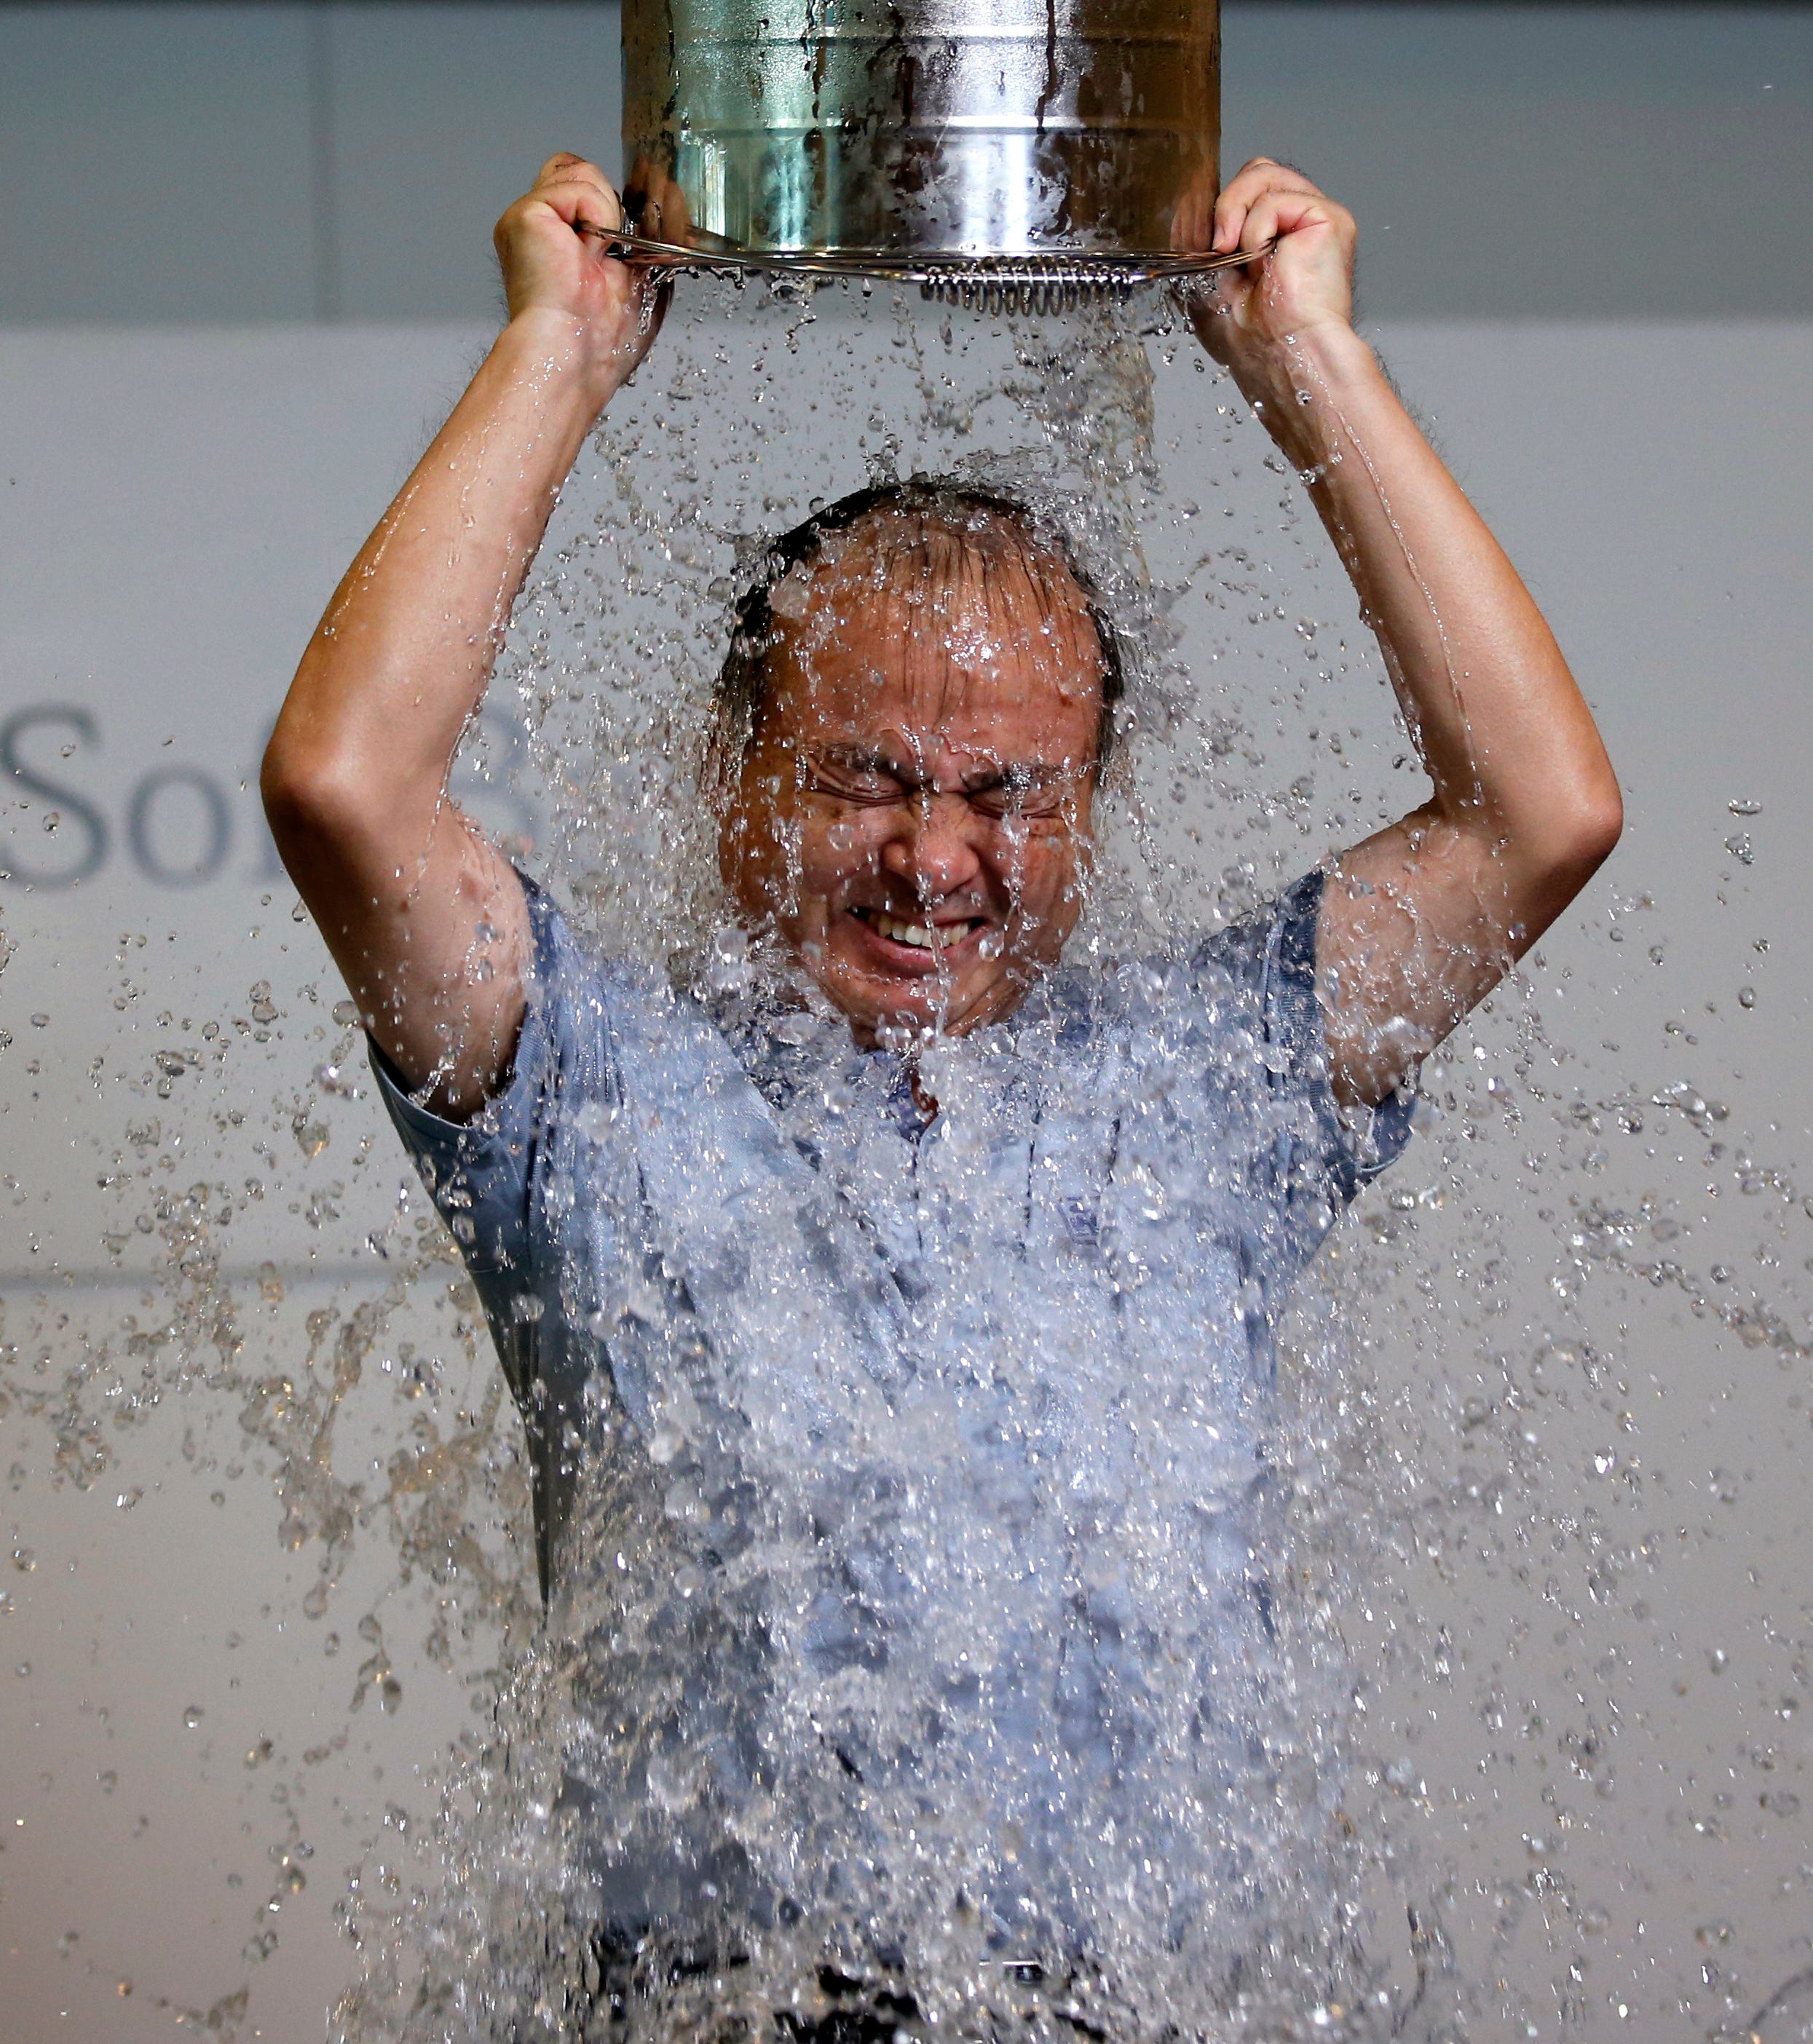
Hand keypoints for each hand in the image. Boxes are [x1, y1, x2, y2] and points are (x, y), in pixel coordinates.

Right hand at [493, 153, 669, 396]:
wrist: (580, 352)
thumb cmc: (606, 336)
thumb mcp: (646, 272)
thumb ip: (653, 230)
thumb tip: (668, 188)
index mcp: (564, 240)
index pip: (586, 185)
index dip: (611, 200)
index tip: (626, 236)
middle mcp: (543, 225)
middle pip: (582, 170)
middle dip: (610, 208)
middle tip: (608, 257)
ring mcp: (530, 216)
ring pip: (583, 173)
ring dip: (604, 218)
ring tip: (593, 261)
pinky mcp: (525, 213)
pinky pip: (578, 187)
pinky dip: (595, 218)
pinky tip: (584, 254)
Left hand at [1179, 159, 1357, 412]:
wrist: (1280, 356)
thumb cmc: (1252, 339)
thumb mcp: (1206, 281)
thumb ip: (1197, 241)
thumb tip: (1184, 206)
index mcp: (1274, 238)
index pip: (1245, 191)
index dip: (1218, 207)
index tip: (1205, 247)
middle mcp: (1298, 224)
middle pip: (1256, 171)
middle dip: (1225, 206)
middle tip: (1220, 250)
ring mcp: (1315, 219)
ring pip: (1263, 174)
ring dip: (1236, 216)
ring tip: (1241, 259)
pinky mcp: (1330, 218)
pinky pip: (1277, 197)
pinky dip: (1258, 230)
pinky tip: (1265, 263)